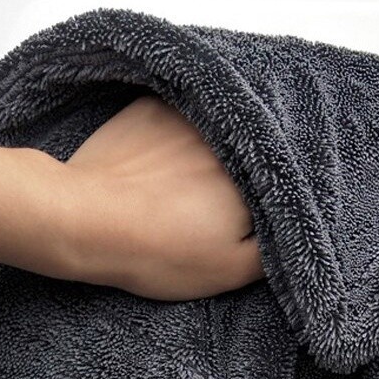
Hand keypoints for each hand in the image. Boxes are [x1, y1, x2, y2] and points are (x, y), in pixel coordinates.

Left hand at [46, 94, 265, 300]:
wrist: (87, 222)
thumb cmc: (159, 252)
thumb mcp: (229, 271)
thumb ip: (272, 252)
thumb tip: (291, 232)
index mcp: (255, 178)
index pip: (279, 187)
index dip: (264, 206)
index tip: (243, 223)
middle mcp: (230, 137)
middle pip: (249, 156)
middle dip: (239, 177)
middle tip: (206, 210)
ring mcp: (190, 116)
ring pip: (216, 134)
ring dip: (207, 154)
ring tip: (179, 188)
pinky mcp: (153, 107)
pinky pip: (180, 119)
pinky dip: (173, 138)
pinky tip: (154, 166)